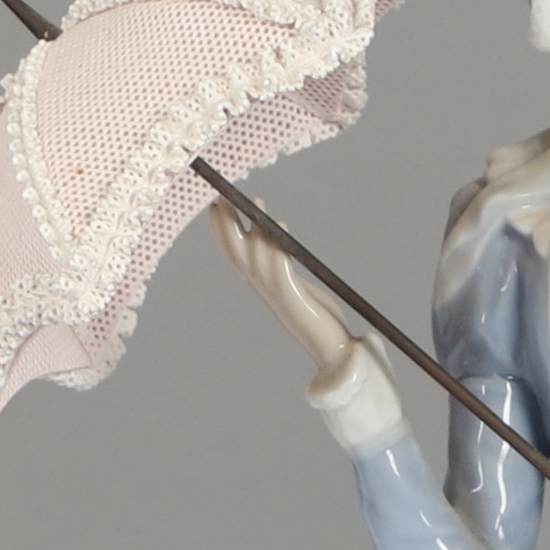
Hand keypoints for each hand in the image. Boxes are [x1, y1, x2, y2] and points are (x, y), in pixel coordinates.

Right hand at [208, 200, 353, 372]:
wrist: (334, 351)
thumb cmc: (318, 318)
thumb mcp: (293, 287)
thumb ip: (281, 267)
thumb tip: (274, 240)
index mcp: (261, 287)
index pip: (234, 256)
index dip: (221, 233)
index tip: (215, 207)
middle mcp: (264, 291)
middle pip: (238, 254)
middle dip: (228, 225)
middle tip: (222, 197)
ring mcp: (277, 295)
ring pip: (257, 259)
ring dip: (254, 229)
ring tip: (256, 202)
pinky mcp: (294, 299)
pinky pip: (281, 270)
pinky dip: (277, 248)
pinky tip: (280, 227)